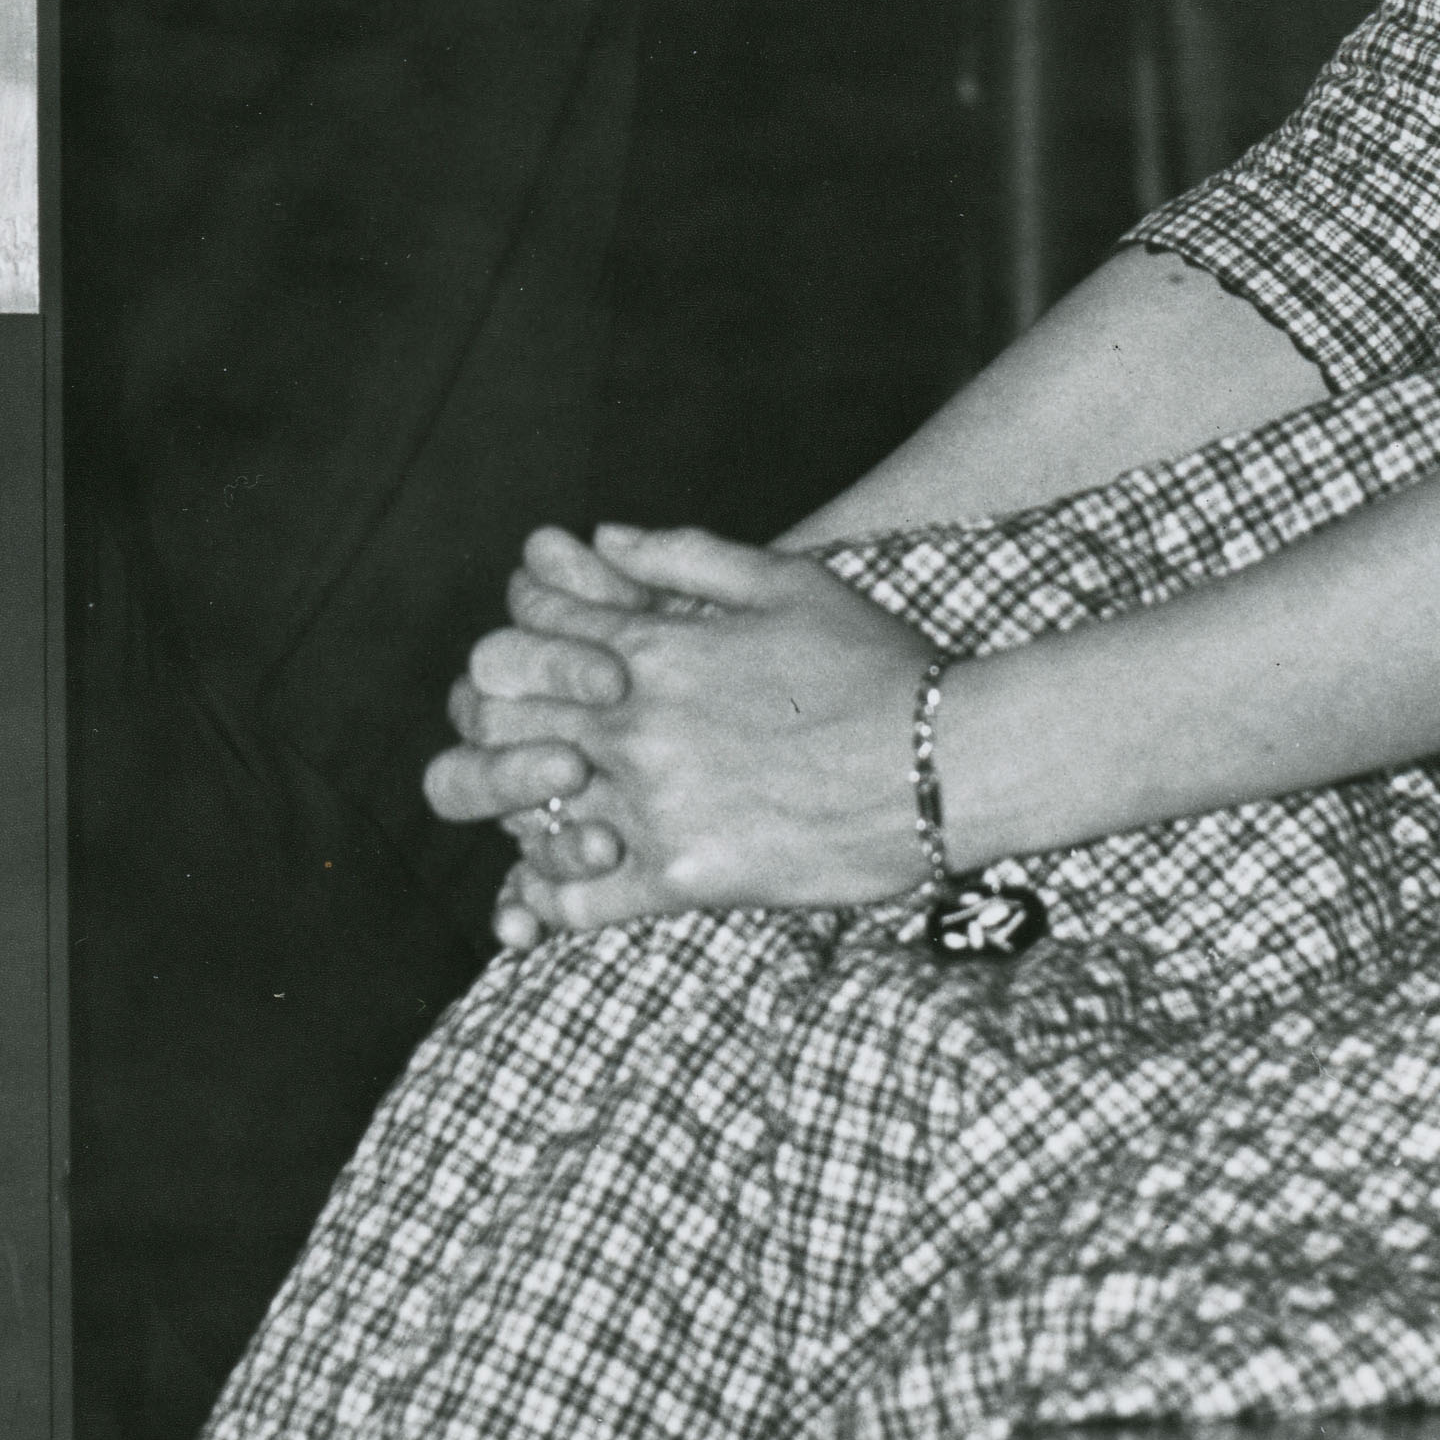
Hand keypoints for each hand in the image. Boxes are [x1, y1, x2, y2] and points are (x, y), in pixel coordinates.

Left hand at [426, 527, 921, 935]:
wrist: (947, 765)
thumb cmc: (874, 667)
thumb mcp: (785, 581)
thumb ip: (682, 556)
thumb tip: (596, 540)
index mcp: (655, 648)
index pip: (522, 630)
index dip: (517, 636)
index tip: (540, 653)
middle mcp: (636, 726)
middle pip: (493, 718)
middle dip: (493, 720)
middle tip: (526, 733)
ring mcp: (654, 806)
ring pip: (518, 810)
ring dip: (518, 805)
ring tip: (549, 803)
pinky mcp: (683, 880)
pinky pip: (573, 899)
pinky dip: (547, 894)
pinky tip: (562, 880)